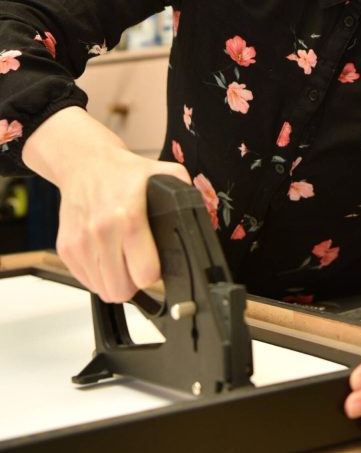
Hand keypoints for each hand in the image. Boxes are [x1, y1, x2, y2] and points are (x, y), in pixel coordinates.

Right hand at [23, 106, 190, 301]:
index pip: (145, 273)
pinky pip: (86, 282)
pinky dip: (98, 275)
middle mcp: (101, 231)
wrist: (85, 162)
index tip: (154, 261)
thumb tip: (202, 220)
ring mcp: (80, 242)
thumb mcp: (163, 173)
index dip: (154, 272)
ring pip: (103, 290)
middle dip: (134, 281)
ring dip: (116, 280)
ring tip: (122, 257)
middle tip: (138, 263)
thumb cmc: (124, 172)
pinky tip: (106, 254)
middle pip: (122, 289)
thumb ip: (186, 195)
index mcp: (128, 216)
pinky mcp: (66, 248)